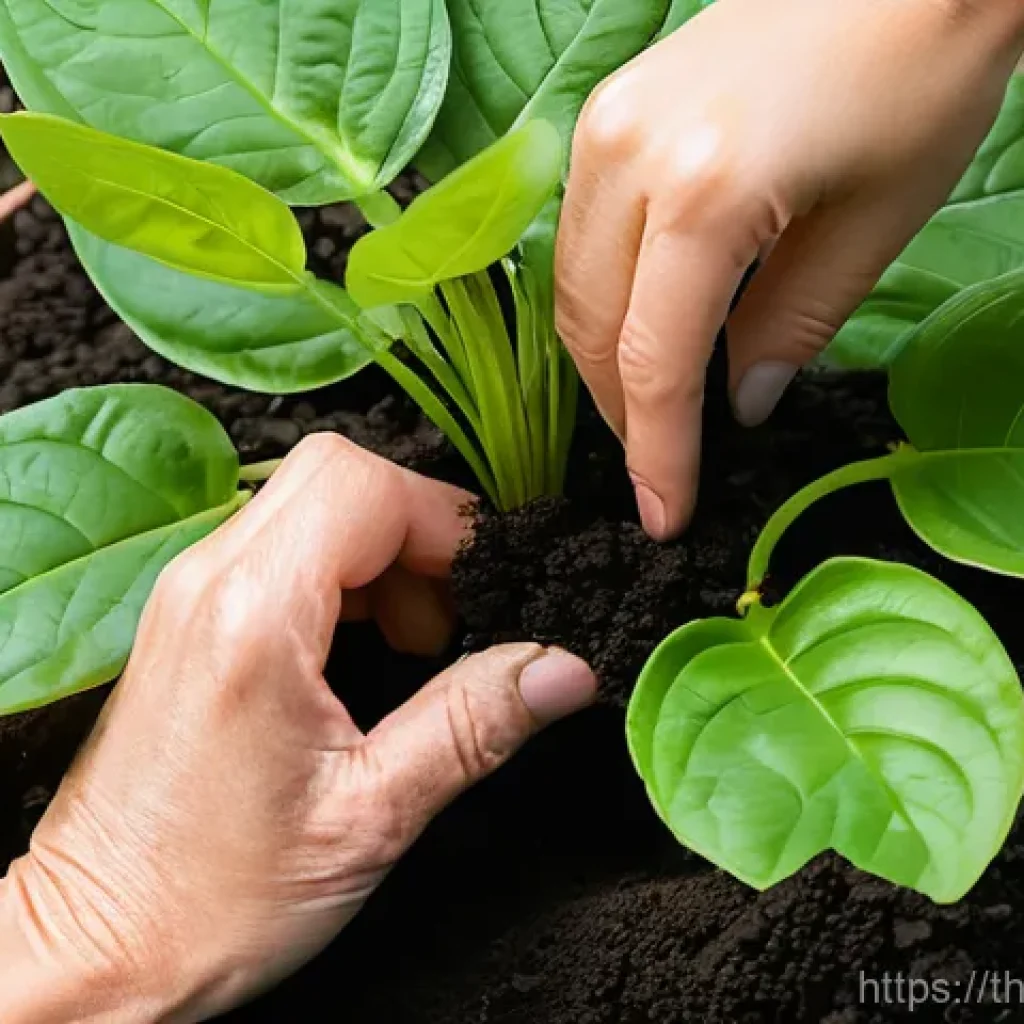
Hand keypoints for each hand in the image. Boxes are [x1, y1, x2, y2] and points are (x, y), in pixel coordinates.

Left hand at [0, 435, 595, 1021]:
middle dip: (418, 529)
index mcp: (253, 617)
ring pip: (312, 504)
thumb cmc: (212, 899)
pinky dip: (347, 576)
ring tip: (415, 645)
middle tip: (452, 616)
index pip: (366, 488)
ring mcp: (191, 591)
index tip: (491, 585)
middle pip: (337, 474)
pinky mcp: (193, 615)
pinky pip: (285, 547)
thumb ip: (474, 724)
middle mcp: (208, 580)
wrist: (97, 945)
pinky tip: (368, 652)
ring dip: (385, 556)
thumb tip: (565, 668)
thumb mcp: (371, 815)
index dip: (448, 522)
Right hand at [557, 0, 1023, 539]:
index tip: (663, 515)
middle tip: (660, 468)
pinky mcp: (606, 111)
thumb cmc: (921, 76)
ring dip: (601, 358)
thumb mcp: (871, 228)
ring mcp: (604, 124)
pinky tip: (639, 324)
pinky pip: (580, 233)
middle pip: (590, 325)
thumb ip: (788, 331)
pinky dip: (601, 295)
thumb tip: (738, 408)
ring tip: (649, 409)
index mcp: (703, 192)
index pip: (652, 359)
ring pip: (570, 282)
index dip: (655, 452)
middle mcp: (628, 155)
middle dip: (620, 412)